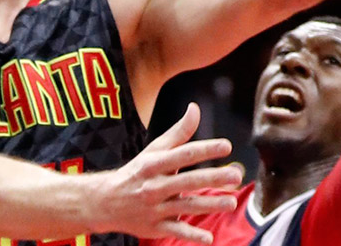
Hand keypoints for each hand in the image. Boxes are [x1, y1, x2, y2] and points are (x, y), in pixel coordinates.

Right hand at [91, 103, 241, 243]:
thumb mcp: (154, 151)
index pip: (183, 154)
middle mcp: (154, 185)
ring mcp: (154, 208)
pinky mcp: (155, 227)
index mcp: (155, 164)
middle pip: (187, 181)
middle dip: (213, 178)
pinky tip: (208, 238)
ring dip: (209, 205)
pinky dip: (191, 236)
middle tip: (235, 175)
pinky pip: (175, 231)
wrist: (105, 202)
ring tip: (232, 202)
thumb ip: (178, 132)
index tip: (226, 146)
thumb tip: (195, 108)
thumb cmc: (136, 172)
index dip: (205, 149)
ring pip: (185, 206)